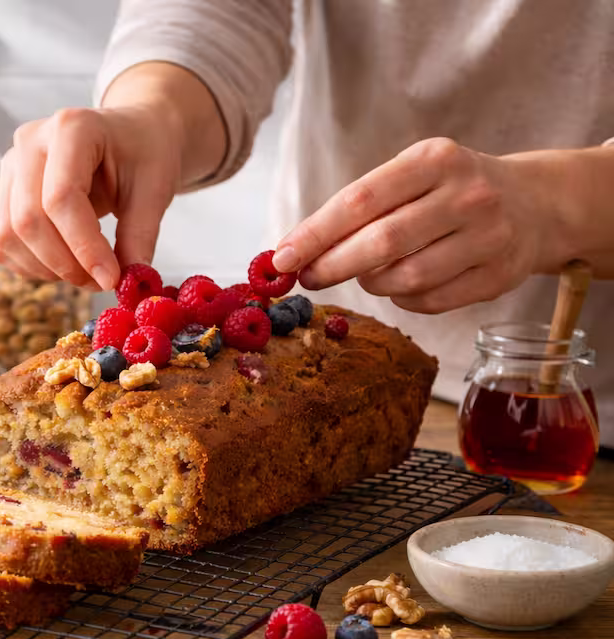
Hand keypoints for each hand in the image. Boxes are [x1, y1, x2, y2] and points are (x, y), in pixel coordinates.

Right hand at [0, 105, 182, 290]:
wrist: (127, 137)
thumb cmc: (142, 154)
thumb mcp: (154, 189)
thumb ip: (141, 234)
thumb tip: (129, 282)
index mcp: (72, 127)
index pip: (62, 197)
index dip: (84, 246)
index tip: (110, 279)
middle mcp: (30, 142)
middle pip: (28, 219)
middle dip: (65, 263)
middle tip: (100, 282)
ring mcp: (11, 167)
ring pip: (8, 234)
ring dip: (46, 269)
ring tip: (85, 274)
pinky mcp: (4, 193)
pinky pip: (1, 242)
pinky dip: (30, 265)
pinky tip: (63, 265)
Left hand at [271, 137, 565, 313]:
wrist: (537, 203)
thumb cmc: (449, 191)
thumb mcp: (411, 176)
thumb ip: (359, 207)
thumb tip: (293, 252)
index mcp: (434, 159)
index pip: (360, 200)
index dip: (315, 234)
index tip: (280, 259)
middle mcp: (466, 194)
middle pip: (382, 242)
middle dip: (333, 265)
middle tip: (308, 278)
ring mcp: (489, 236)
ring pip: (406, 278)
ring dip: (371, 283)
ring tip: (366, 274)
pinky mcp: (499, 275)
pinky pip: (430, 301)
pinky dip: (402, 299)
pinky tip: (401, 285)